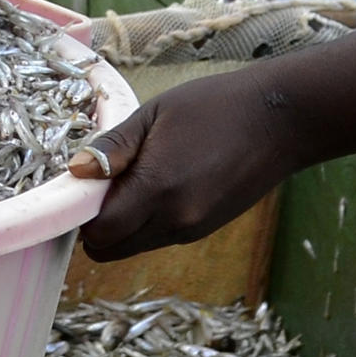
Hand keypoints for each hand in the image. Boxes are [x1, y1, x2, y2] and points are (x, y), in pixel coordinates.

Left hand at [68, 69, 307, 258]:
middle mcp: (175, 221)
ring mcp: (193, 229)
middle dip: (97, 225)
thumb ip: (112, 147)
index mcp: (158, 189)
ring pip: (134, 247)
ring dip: (122, 225)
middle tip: (104, 183)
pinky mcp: (205, 228)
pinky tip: (158, 185)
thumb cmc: (214, 106)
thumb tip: (75, 172)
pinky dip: (146, 223)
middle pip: (111, 250)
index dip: (81, 213)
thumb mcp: (153, 114)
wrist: (280, 121)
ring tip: (134, 178)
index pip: (98, 233)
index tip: (84, 184)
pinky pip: (159, 237)